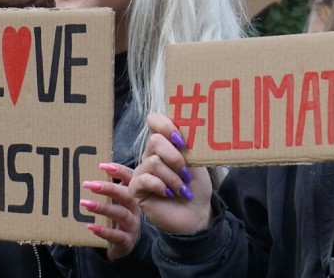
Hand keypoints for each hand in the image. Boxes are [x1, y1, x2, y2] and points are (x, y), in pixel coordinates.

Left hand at [81, 163, 140, 259]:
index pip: (130, 179)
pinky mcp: (127, 240)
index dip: (118, 171)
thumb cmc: (119, 218)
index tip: (102, 166)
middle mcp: (136, 208)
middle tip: (89, 185)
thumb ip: (110, 190)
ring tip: (85, 203)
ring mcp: (133, 225)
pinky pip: (116, 235)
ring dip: (103, 208)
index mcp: (134, 195)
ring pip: (121, 214)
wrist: (127, 244)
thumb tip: (91, 173)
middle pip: (126, 195)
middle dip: (108, 188)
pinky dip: (103, 231)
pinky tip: (90, 226)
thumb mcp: (118, 202)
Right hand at [129, 113, 212, 233]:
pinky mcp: (136, 188)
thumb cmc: (197, 186)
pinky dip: (162, 186)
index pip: (155, 120)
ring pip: (153, 162)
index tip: (182, 141)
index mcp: (165, 143)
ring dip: (173, 177)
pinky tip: (169, 194)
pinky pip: (145, 179)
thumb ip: (187, 143)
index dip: (166, 125)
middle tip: (186, 173)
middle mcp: (150, 154)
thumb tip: (181, 130)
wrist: (197, 213)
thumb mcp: (196, 161)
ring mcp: (142, 171)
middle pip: (154, 140)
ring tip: (182, 188)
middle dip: (175, 157)